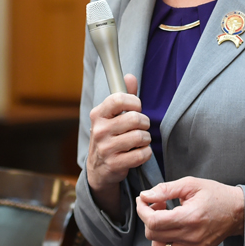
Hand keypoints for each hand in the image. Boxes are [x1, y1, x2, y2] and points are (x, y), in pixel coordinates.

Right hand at [86, 74, 151, 218]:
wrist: (98, 168)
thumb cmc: (110, 136)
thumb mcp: (112, 116)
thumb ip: (123, 96)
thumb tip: (130, 76)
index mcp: (98, 114)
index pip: (118, 99)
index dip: (134, 102)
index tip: (137, 108)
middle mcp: (99, 130)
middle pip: (134, 118)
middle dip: (144, 123)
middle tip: (142, 127)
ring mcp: (105, 148)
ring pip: (140, 136)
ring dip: (146, 139)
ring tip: (140, 140)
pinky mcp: (114, 164)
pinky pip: (142, 154)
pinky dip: (146, 153)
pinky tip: (139, 152)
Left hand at [137, 177, 244, 245]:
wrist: (237, 212)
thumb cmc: (215, 195)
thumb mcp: (190, 184)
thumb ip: (165, 189)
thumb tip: (145, 196)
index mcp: (190, 218)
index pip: (153, 222)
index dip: (143, 210)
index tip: (143, 200)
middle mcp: (192, 237)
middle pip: (152, 235)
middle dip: (148, 218)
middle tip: (158, 205)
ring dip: (155, 232)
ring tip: (165, 218)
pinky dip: (166, 240)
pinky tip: (174, 227)